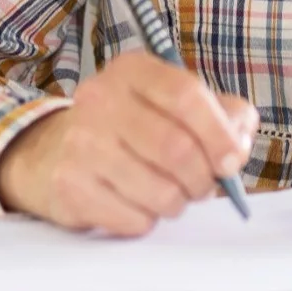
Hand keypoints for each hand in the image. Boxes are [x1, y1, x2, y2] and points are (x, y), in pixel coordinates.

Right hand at [0, 51, 259, 234]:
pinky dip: (147, 220)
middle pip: (176, 148)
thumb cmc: (129, 128)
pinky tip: (137, 204)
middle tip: (203, 186)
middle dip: (202, 178)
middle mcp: (101, 98)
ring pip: (159, 191)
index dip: (219, 133)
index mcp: (133, 70)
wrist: (51, 152)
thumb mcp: (171, 104)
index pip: (186, 96)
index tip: (232, 160)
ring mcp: (81, 142)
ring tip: (170, 195)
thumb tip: (240, 140)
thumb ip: (221, 113)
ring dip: (177, 203)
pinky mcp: (70, 185)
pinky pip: (134, 219)